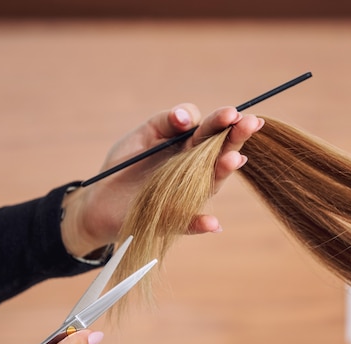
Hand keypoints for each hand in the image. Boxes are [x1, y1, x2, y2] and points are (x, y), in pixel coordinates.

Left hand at [61, 104, 263, 256]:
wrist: (100, 200)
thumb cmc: (125, 165)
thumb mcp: (143, 134)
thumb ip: (165, 121)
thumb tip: (185, 117)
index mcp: (188, 146)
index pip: (210, 131)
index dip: (222, 120)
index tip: (233, 113)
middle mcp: (194, 170)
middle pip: (219, 153)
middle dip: (235, 138)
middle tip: (250, 124)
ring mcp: (186, 195)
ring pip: (210, 183)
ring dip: (223, 172)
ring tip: (234, 159)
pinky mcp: (171, 220)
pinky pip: (188, 224)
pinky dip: (200, 224)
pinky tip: (212, 223)